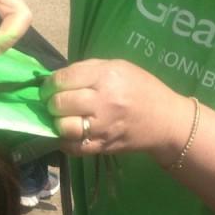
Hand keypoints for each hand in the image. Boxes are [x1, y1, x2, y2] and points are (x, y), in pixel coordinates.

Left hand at [42, 59, 189, 162]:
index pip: (64, 79)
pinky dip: (65, 140)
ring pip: (63, 127)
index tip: (49, 87)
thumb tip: (57, 78)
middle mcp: (104, 101)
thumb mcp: (118, 67)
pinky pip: (73, 147)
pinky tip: (69, 133)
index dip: (50, 84)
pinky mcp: (102, 146)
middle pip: (60, 103)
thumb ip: (87, 70)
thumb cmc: (142, 88)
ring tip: (61, 117)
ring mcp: (103, 127)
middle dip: (51, 102)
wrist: (166, 121)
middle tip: (53, 102)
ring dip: (56, 122)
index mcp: (107, 76)